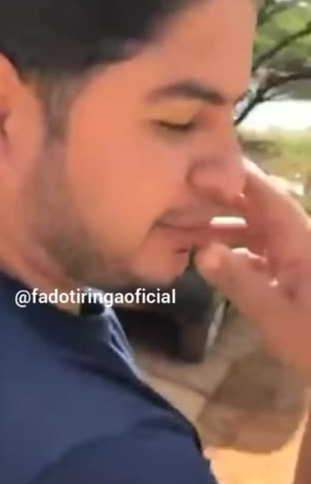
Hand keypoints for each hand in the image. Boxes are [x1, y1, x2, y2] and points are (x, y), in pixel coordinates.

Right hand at [192, 159, 310, 375]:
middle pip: (259, 209)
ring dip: (226, 226)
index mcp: (299, 242)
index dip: (234, 178)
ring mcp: (296, 260)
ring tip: (189, 226)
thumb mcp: (274, 314)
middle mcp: (298, 243)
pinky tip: (214, 258)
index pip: (266, 196)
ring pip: (257, 231)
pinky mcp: (292, 276)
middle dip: (223, 199)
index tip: (199, 169)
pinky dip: (235, 250)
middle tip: (184, 192)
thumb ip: (239, 280)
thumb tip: (202, 250)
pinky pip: (260, 252)